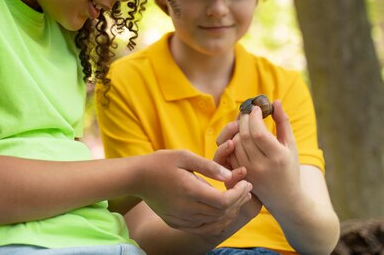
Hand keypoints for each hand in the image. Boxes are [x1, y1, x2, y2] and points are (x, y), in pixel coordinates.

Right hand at [136, 149, 251, 229]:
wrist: (137, 178)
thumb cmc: (161, 162)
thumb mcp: (184, 156)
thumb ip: (208, 166)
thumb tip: (230, 174)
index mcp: (190, 191)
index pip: (223, 201)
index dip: (239, 194)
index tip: (246, 182)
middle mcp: (186, 209)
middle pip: (221, 213)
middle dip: (238, 201)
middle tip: (247, 188)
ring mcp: (181, 219)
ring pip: (214, 223)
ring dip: (230, 212)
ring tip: (238, 199)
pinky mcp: (177, 223)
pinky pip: (202, 228)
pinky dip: (216, 221)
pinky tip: (222, 212)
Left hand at [216, 100, 300, 207]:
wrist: (285, 198)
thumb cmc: (289, 167)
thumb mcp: (290, 145)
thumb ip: (283, 122)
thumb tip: (276, 101)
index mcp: (277, 157)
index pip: (258, 132)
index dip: (254, 117)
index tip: (256, 108)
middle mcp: (261, 166)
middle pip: (244, 136)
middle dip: (244, 119)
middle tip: (248, 111)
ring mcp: (249, 172)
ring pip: (234, 144)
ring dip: (237, 129)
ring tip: (245, 122)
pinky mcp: (240, 176)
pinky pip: (230, 154)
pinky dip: (232, 142)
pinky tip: (240, 136)